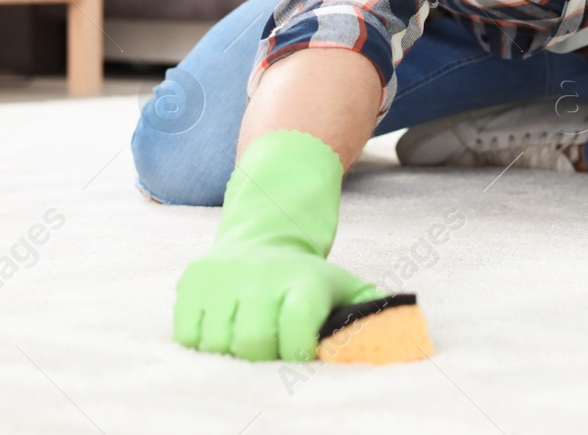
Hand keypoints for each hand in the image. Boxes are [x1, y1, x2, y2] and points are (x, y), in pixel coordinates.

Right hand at [175, 244, 378, 360]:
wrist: (264, 234)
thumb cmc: (307, 278)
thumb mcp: (343, 287)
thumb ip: (369, 313)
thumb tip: (400, 336)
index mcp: (301, 281)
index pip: (296, 330)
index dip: (297, 351)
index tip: (299, 350)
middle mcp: (258, 275)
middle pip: (251, 343)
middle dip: (261, 353)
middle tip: (269, 345)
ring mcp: (221, 277)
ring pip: (216, 341)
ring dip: (230, 348)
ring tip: (245, 330)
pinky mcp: (192, 281)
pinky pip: (187, 333)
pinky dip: (202, 339)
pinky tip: (222, 324)